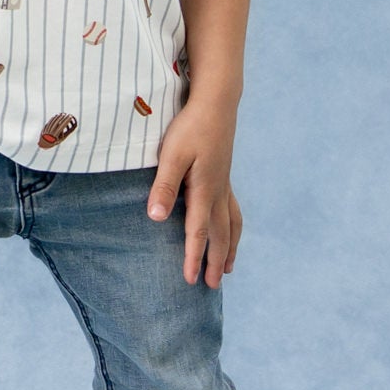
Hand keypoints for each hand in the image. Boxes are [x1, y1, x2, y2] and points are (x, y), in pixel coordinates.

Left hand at [146, 97, 242, 286]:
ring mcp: (224, 184)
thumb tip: (155, 217)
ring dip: (230, 248)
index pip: (197, 232)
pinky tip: (230, 232)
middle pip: (219, 235)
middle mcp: (218, 192)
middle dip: (216, 262)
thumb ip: (163, 186)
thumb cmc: (190, 127)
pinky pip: (233, 211)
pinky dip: (234, 228)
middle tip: (213, 286)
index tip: (190, 281)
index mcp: (203, 190)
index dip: (193, 257)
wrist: (216, 102)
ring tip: (230, 268)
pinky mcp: (224, 175)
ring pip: (231, 224)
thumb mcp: (171, 155)